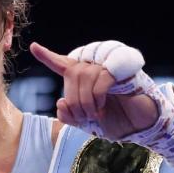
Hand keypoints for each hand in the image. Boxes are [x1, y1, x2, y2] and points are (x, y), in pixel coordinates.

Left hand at [29, 41, 159, 138]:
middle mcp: (94, 69)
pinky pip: (100, 79)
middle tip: (83, 117)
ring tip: (95, 114)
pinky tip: (102, 106)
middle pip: (71, 75)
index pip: (62, 64)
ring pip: (84, 76)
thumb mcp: (87, 124)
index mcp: (84, 80)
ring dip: (85, 101)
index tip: (33, 47)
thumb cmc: (116, 121)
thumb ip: (70, 116)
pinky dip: (97, 96)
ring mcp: (108, 68)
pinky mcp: (121, 71)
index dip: (47, 56)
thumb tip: (60, 102)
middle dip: (73, 101)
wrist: (140, 126)